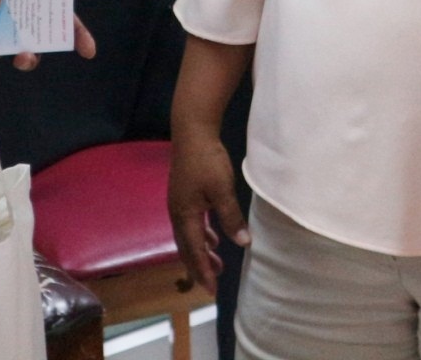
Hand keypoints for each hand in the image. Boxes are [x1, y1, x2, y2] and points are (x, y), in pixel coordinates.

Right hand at [168, 126, 247, 292]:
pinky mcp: (184, 195)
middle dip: (199, 267)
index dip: (203, 271)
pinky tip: (213, 237)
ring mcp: (179, 204)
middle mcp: (177, 213)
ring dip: (202, 252)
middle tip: (212, 284)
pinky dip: (201, 236)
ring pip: (189, 236)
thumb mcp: (222, 190)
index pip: (194, 251)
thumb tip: (243, 243)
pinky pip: (191, 224)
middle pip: (187, 248)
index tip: (212, 290)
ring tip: (217, 264)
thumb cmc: (207, 160)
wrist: (192, 131)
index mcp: (184, 215)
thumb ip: (231, 217)